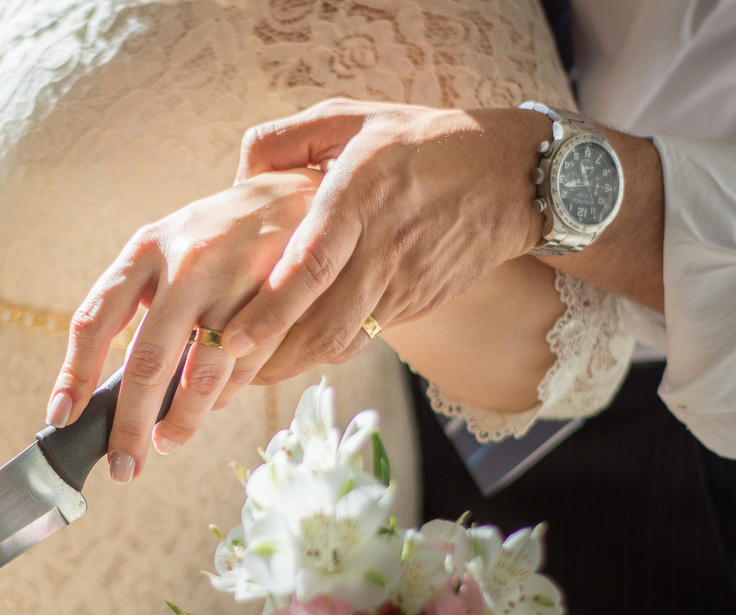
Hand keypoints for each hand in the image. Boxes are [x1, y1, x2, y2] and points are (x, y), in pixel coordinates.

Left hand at [46, 169, 322, 481]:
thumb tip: (111, 387)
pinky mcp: (278, 295)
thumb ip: (141, 306)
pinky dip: (228, 394)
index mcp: (145, 249)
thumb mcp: (170, 252)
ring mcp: (233, 278)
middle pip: (147, 360)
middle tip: (122, 465)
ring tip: (168, 441)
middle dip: (131, 424)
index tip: (62, 415)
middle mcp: (184, 261)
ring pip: (201, 372)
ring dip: (184, 419)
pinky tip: (217, 401)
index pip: (95, 317)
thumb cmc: (223, 235)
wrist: (300, 194)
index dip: (75, 372)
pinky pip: (247, 364)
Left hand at [222, 99, 551, 382]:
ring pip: (342, 340)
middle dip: (270, 355)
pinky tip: (288, 357)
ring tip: (244, 376)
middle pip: (324, 321)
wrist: (514, 175)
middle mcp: (383, 242)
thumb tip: (237, 179)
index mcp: (361, 191)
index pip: (315, 262)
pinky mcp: (417, 302)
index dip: (274, 306)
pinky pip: (363, 338)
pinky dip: (322, 353)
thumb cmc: (421, 140)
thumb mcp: (354, 117)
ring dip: (291, 364)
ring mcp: (404, 280)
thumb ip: (286, 139)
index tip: (234, 338)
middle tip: (221, 372)